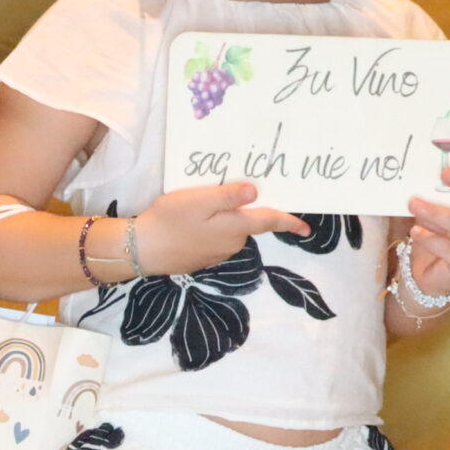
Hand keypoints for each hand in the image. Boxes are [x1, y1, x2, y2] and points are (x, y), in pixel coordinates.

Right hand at [136, 181, 311, 275]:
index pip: (269, 222)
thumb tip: (256, 192)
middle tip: (229, 192)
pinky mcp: (203, 258)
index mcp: (235, 227)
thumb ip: (229, 196)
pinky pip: (216, 239)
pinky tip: (193, 222)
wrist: (142, 250)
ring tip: (202, 204)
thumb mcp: (199, 200)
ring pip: (231, 231)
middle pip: (248, 223)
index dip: (289, 223)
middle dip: (246, 211)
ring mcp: (218, 253)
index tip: (307, 229)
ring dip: (225, 219)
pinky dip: (212, 229)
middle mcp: (232, 243)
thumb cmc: (170, 220)